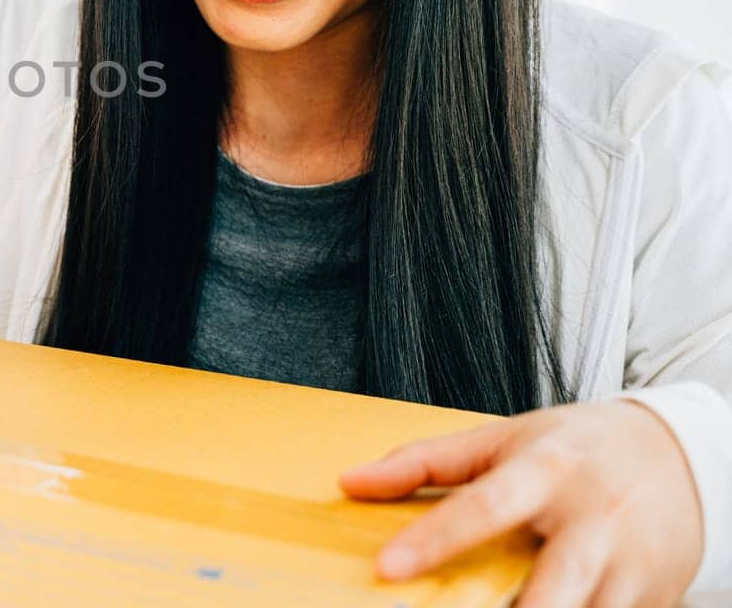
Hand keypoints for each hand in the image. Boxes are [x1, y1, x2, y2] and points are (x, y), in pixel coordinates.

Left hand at [339, 399, 701, 606]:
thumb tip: (351, 482)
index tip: (387, 568)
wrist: (679, 455)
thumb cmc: (576, 448)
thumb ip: (425, 461)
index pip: (482, 507)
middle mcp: (592, 519)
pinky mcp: (652, 597)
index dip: (433, 540)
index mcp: (546, 471)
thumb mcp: (502, 438)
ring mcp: (628, 565)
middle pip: (552, 586)